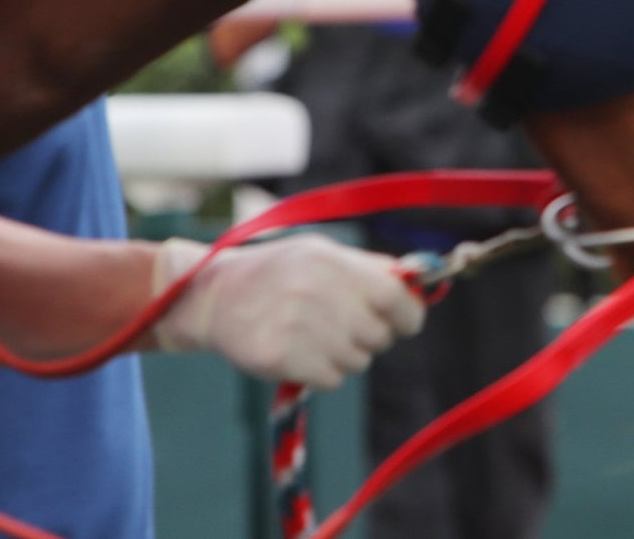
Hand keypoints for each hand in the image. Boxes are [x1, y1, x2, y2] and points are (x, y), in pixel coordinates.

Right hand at [153, 234, 425, 389]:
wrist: (212, 296)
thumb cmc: (278, 273)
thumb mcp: (320, 254)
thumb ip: (369, 269)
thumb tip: (421, 284)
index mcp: (332, 262)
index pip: (395, 295)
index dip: (408, 315)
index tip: (406, 323)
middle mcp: (315, 291)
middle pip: (379, 335)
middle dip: (372, 337)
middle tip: (344, 328)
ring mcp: (295, 325)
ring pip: (357, 361)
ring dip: (345, 355)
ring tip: (315, 335)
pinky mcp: (278, 357)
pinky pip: (331, 379)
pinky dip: (323, 372)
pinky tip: (301, 353)